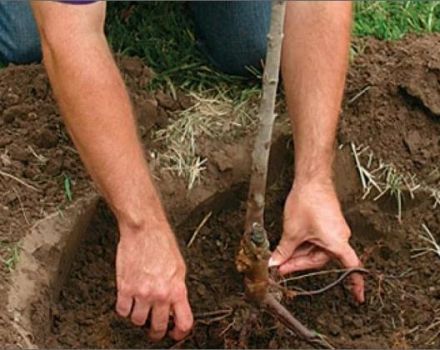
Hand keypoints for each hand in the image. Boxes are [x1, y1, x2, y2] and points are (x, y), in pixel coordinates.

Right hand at [115, 218, 192, 341]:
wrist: (144, 230)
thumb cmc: (162, 243)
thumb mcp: (179, 267)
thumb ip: (177, 289)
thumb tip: (175, 305)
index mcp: (177, 289)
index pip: (184, 322)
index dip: (180, 333)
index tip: (175, 334)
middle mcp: (160, 294)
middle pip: (158, 327)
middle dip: (157, 330)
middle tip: (154, 327)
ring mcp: (141, 293)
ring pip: (138, 321)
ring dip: (139, 317)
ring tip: (140, 308)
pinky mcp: (124, 288)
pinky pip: (122, 311)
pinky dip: (124, 309)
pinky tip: (128, 301)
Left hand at [270, 179, 364, 301]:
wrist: (312, 180)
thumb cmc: (307, 202)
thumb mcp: (292, 232)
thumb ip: (284, 251)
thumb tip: (275, 264)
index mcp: (337, 242)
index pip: (350, 268)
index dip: (354, 283)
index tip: (358, 298)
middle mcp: (339, 237)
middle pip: (320, 260)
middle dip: (299, 263)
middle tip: (280, 268)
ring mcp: (334, 230)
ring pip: (316, 250)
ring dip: (299, 253)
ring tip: (280, 255)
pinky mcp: (327, 224)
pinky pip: (316, 240)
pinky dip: (303, 244)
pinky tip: (289, 244)